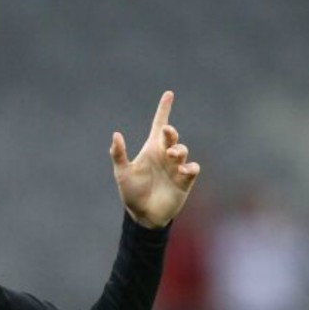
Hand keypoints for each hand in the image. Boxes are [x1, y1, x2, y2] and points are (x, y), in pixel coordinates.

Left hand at [111, 92, 199, 227]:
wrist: (143, 215)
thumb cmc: (132, 193)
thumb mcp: (123, 173)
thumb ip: (119, 154)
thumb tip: (116, 134)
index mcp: (151, 149)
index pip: (159, 125)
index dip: (164, 110)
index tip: (168, 94)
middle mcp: (165, 155)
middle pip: (172, 136)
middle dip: (171, 132)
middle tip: (167, 133)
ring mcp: (176, 167)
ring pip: (183, 151)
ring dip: (178, 150)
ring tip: (171, 156)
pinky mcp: (184, 181)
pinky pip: (192, 169)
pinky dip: (189, 167)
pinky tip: (182, 170)